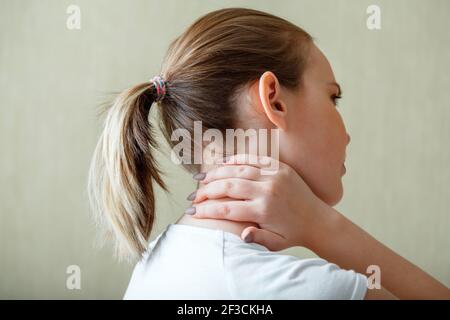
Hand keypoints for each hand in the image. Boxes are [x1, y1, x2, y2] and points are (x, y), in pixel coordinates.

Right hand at [189, 154, 327, 250]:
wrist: (318, 220)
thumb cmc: (293, 234)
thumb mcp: (275, 244)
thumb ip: (256, 239)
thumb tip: (241, 235)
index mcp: (264, 211)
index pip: (226, 208)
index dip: (205, 209)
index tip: (191, 211)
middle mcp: (267, 190)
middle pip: (228, 186)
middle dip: (206, 191)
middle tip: (192, 196)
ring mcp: (274, 175)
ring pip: (237, 169)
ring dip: (216, 173)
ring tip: (201, 179)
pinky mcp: (279, 167)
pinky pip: (253, 159)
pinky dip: (235, 160)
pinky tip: (221, 163)